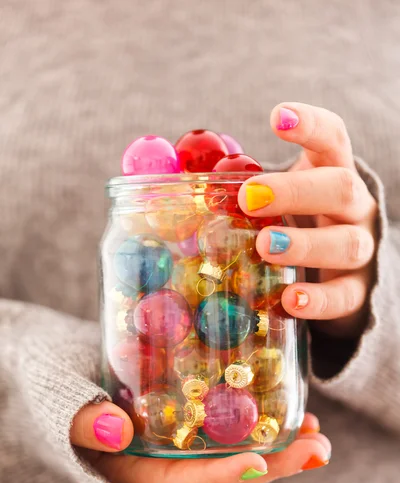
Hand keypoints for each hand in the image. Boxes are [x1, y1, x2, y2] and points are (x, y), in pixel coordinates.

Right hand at [70, 401, 329, 482]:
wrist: (64, 374)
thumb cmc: (58, 388)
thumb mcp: (60, 401)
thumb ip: (83, 422)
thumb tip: (115, 429)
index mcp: (133, 472)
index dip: (217, 477)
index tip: (255, 464)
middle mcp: (163, 465)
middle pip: (221, 476)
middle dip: (270, 466)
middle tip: (315, 449)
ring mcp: (179, 446)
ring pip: (233, 456)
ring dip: (278, 447)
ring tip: (317, 432)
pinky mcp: (190, 423)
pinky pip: (230, 431)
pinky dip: (262, 423)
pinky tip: (292, 407)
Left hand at [239, 102, 377, 337]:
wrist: (337, 272)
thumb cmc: (294, 224)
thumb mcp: (274, 200)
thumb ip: (235, 187)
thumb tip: (169, 176)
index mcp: (331, 173)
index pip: (332, 138)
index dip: (310, 125)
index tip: (277, 117)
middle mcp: (353, 207)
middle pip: (340, 188)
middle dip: (294, 191)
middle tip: (250, 199)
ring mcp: (360, 249)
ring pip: (346, 243)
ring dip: (304, 244)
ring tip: (264, 246)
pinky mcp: (357, 290)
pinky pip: (344, 296)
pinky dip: (319, 300)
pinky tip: (291, 300)